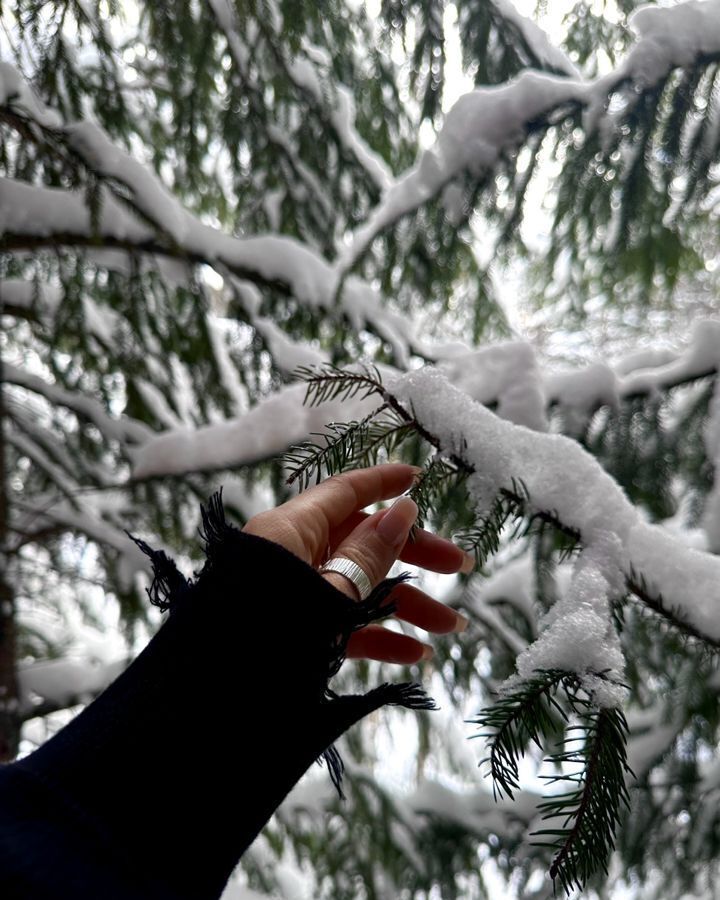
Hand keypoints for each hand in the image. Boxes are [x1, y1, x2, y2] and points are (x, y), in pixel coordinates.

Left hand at [242, 463, 471, 663]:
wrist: (214, 702)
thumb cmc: (269, 638)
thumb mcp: (330, 595)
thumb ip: (368, 555)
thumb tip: (402, 510)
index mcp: (290, 530)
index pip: (345, 492)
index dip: (384, 483)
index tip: (420, 479)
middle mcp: (291, 554)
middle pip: (361, 541)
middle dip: (413, 556)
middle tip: (461, 567)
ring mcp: (292, 593)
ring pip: (357, 586)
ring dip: (404, 604)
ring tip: (450, 627)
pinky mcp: (293, 629)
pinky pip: (340, 621)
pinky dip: (375, 633)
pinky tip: (413, 655)